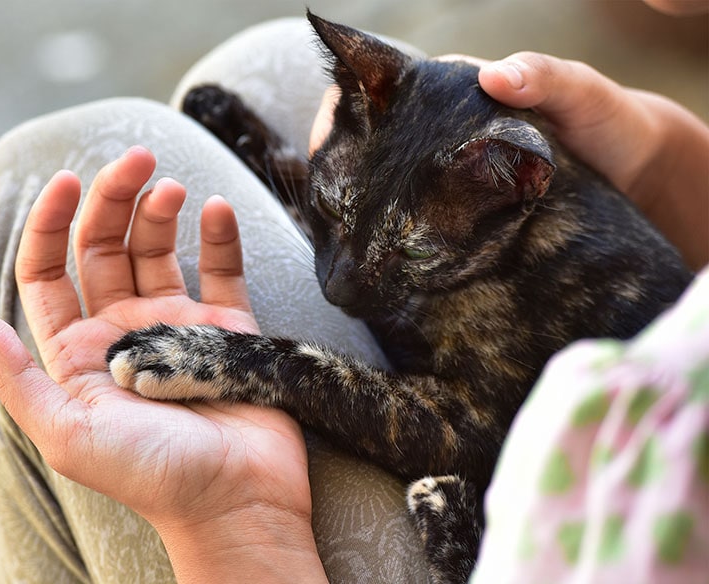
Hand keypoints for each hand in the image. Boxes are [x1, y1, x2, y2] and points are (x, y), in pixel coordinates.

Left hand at [0, 146, 326, 582]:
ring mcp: (180, 326)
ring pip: (161, 251)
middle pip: (107, 248)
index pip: (51, 272)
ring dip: (162, 211)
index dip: (52, 224)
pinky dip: (219, 238)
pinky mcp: (230, 330)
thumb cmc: (152, 475)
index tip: (68, 181)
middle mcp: (125, 331)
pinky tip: (214, 209)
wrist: (238, 500)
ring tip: (172, 188)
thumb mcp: (68, 433)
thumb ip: (19, 377)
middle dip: (115, 199)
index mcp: (79, 352)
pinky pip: (222, 272)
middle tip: (138, 160)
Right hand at [309, 55, 707, 268]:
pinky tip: (379, 255)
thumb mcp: (582, 94)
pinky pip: (417, 219)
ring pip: (388, 186)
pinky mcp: (464, 212)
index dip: (342, 113)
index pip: (382, 92)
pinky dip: (394, 234)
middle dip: (341, 172)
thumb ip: (544, 79)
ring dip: (359, 209)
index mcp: (457, 95)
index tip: (321, 143)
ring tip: (339, 239)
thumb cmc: (608, 123)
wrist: (636, 175)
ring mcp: (449, 177)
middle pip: (373, 145)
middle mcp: (443, 134)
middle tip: (325, 208)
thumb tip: (492, 76)